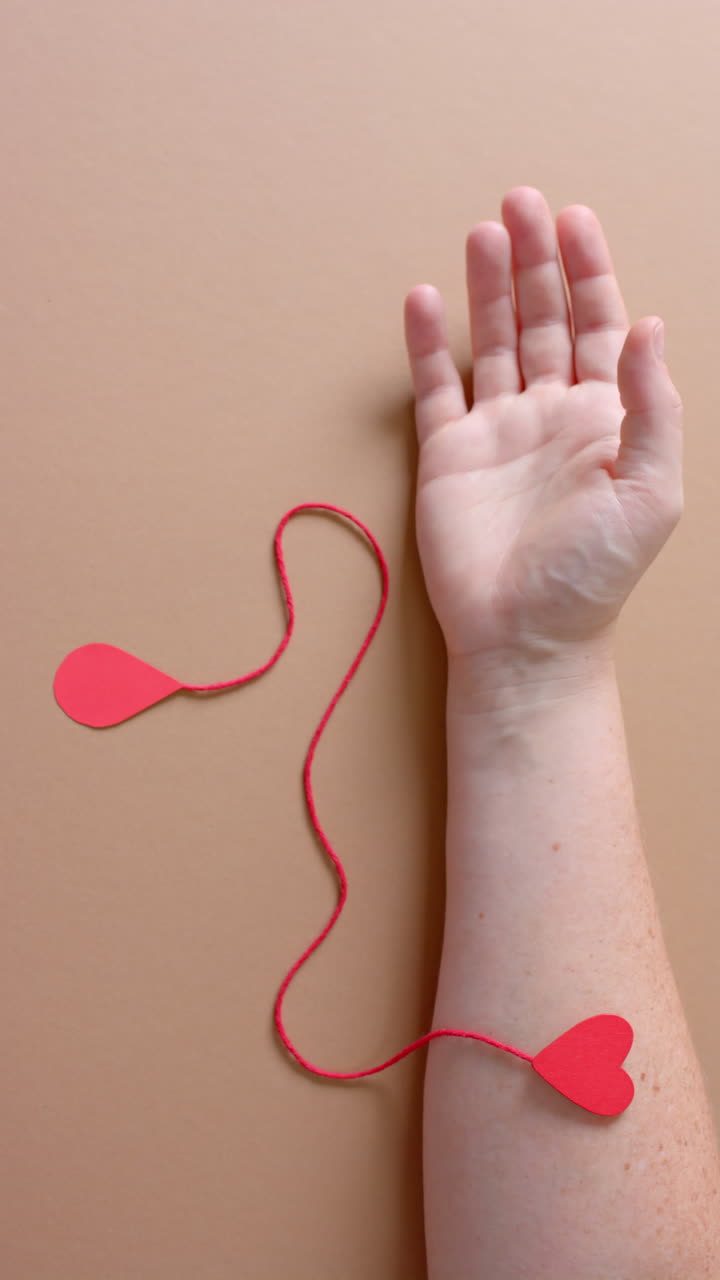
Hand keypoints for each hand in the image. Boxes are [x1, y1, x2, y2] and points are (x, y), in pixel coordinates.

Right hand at [403, 186, 683, 667]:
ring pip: (492, 342)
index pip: (601, 326)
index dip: (590, 272)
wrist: (524, 635)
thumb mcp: (651, 491)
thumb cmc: (593, 574)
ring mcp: (497, 432)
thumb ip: (652, 407)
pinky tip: (427, 300)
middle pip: (543, 319)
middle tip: (521, 204)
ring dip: (488, 289)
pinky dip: (429, 344)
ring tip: (482, 233)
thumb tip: (650, 326)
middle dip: (535, 262)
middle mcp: (550, 414)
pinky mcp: (448, 455)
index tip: (575, 220)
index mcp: (604, 418)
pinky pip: (435, 387)